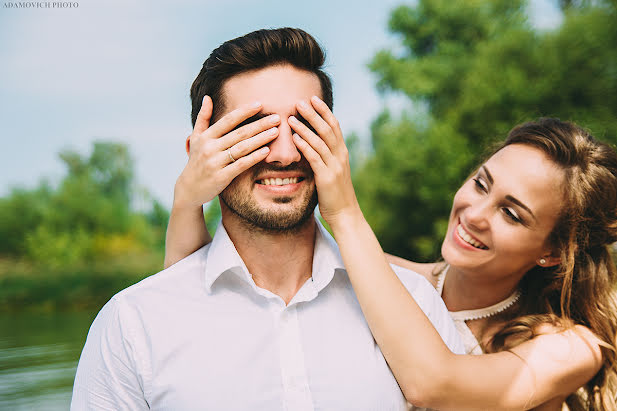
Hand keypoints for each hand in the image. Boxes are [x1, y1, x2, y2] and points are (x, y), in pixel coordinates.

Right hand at [174, 96, 279, 209]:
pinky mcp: (221, 177)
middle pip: (239, 133)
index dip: (244, 111)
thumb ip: (203, 118)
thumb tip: (207, 97)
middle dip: (259, 124)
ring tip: (275, 132)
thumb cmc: (196, 161)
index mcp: (205, 137)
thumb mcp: (195, 138)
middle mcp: (209, 148)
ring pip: (242, 148)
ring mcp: (215, 162)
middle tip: (277, 118)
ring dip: (261, 139)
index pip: (228, 120)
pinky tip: (266, 151)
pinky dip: (254, 157)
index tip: (260, 104)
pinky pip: (241, 165)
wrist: (189, 189)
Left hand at [289, 96, 361, 227]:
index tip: (313, 98)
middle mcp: (341, 156)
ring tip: (291, 116)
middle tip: (299, 101)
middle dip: (313, 114)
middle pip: (327, 129)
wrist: (345, 214)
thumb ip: (326, 158)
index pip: (334, 126)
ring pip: (320, 141)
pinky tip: (295, 138)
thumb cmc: (336, 194)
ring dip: (305, 127)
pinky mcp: (326, 177)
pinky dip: (304, 145)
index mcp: (342, 153)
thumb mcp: (333, 171)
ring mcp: (335, 166)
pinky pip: (314, 157)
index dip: (324, 111)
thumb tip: (313, 145)